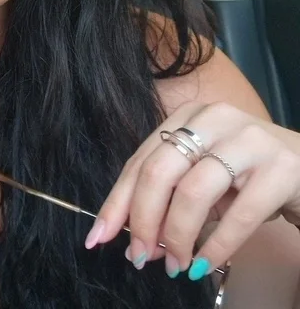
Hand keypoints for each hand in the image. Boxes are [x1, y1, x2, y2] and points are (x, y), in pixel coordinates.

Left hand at [85, 101, 299, 279]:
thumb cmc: (248, 174)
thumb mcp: (202, 176)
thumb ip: (167, 197)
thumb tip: (130, 238)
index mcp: (187, 115)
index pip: (141, 161)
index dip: (117, 201)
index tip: (99, 236)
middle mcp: (214, 119)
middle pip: (160, 171)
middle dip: (143, 220)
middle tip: (139, 256)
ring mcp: (249, 139)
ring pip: (194, 191)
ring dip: (177, 236)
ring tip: (173, 264)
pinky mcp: (280, 167)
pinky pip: (239, 214)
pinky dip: (216, 245)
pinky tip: (204, 263)